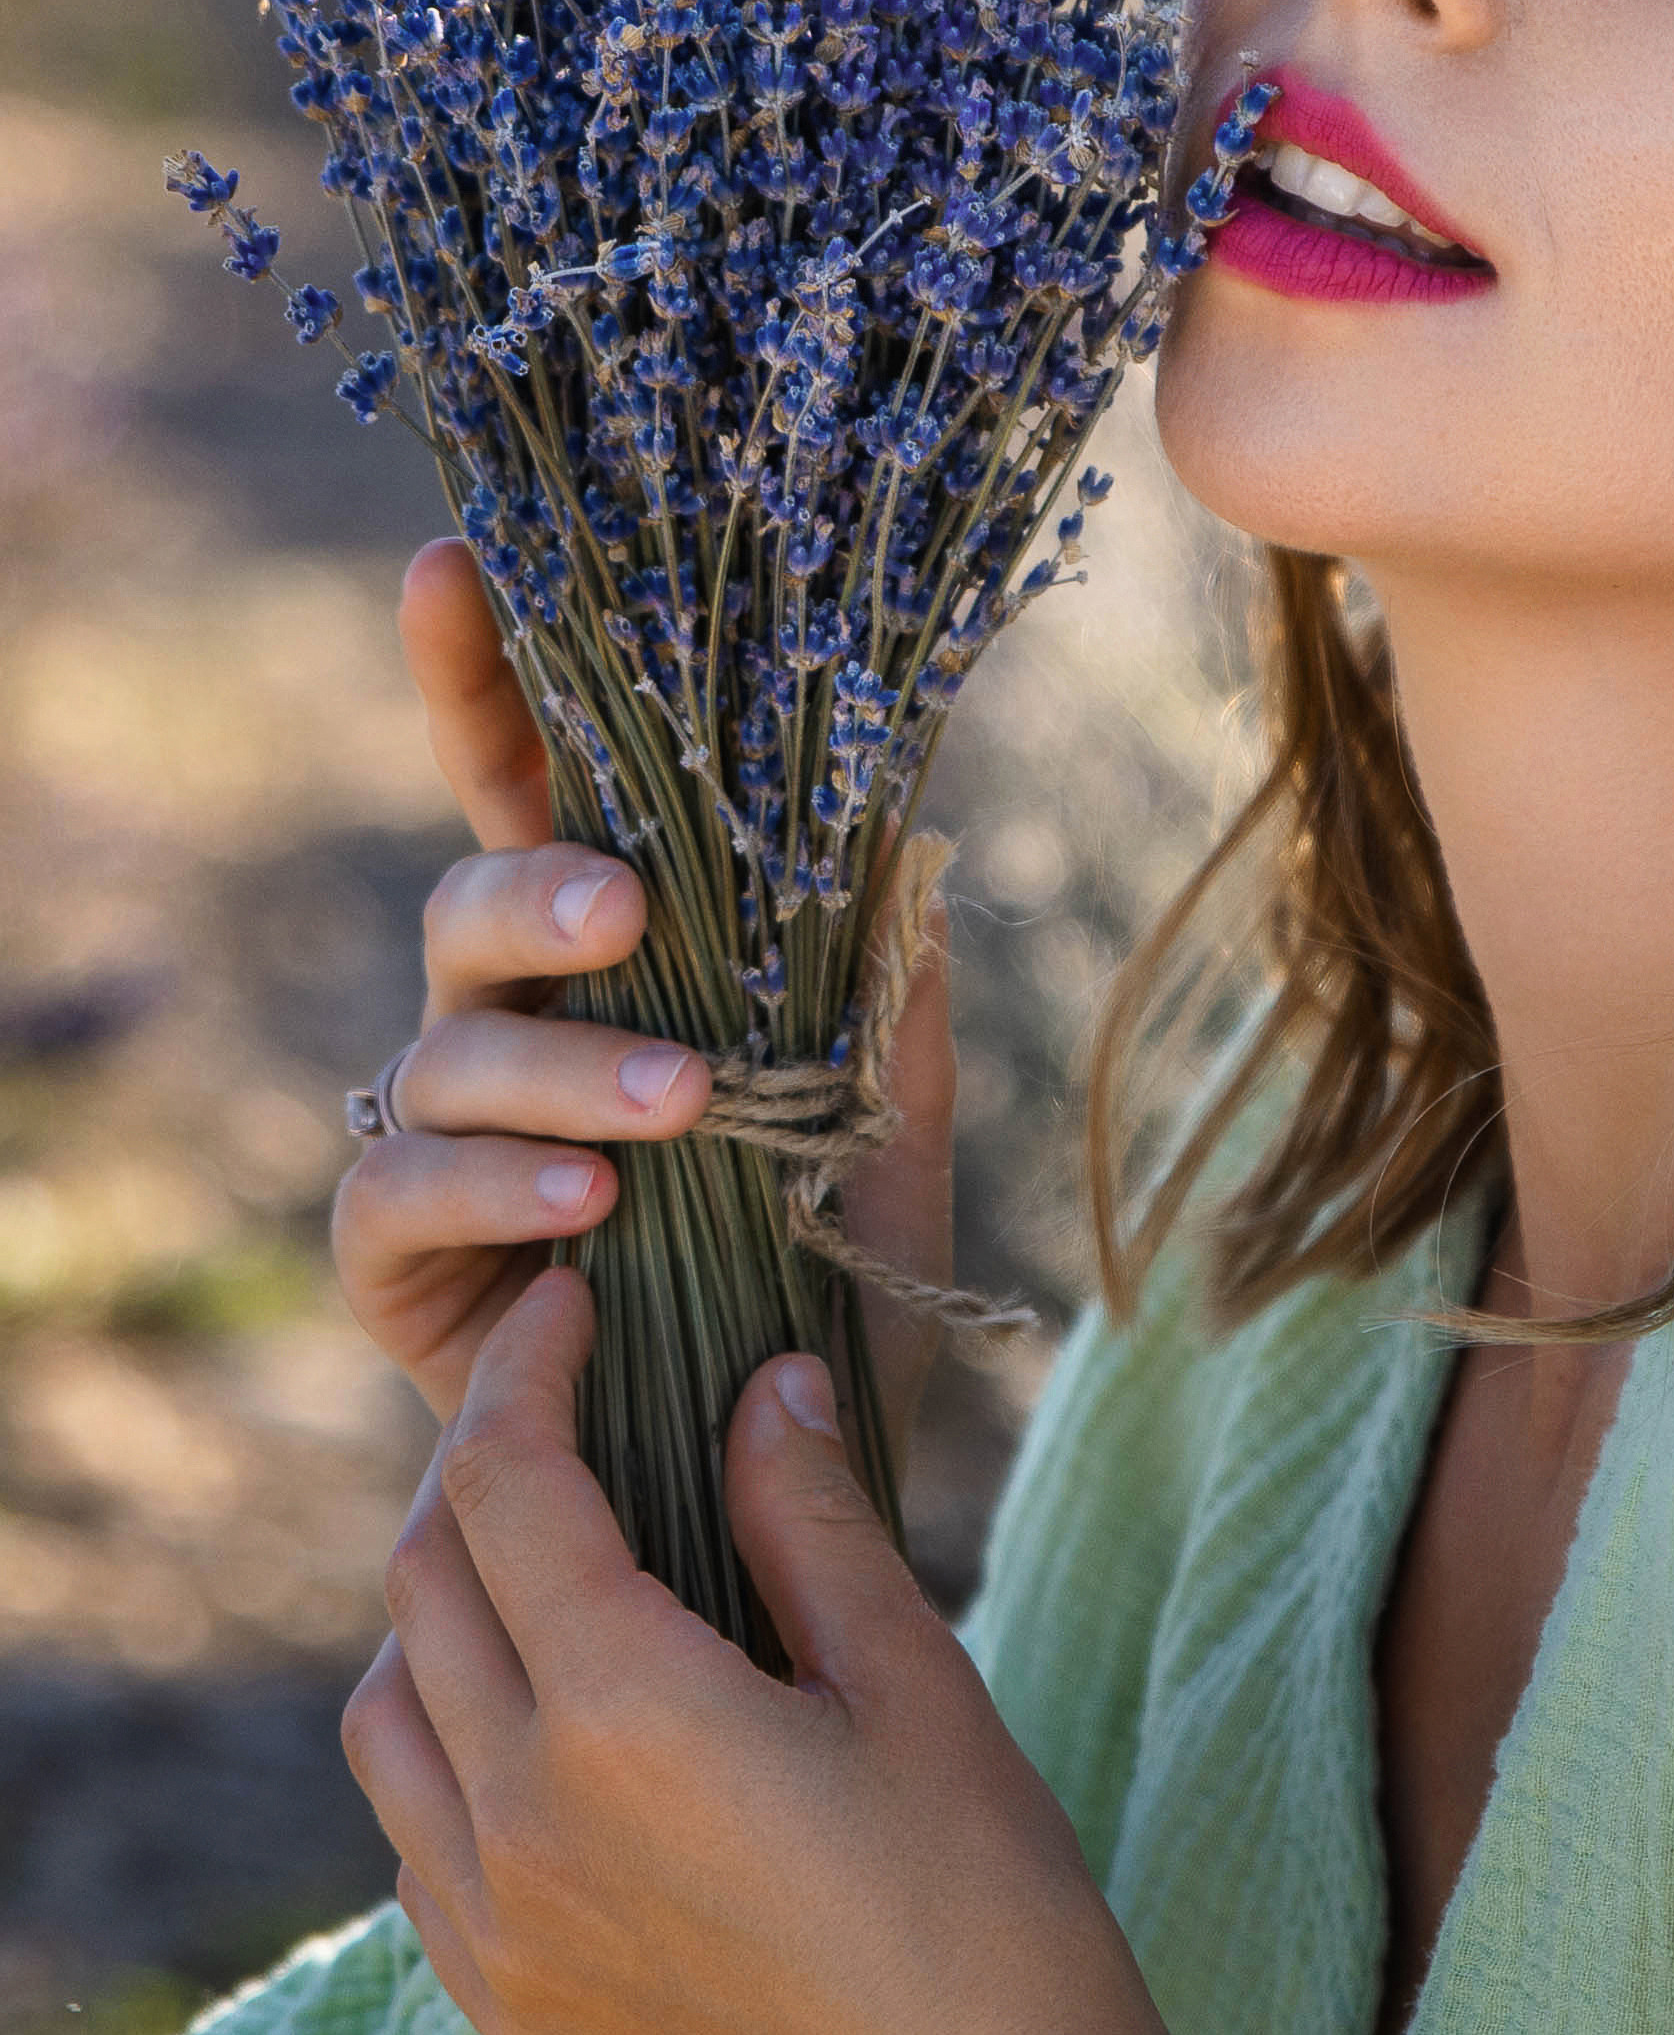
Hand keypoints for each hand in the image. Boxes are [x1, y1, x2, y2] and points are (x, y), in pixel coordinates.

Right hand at [333, 537, 955, 1436]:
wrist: (765, 1476)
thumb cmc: (816, 1280)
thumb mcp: (885, 1136)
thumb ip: (889, 1001)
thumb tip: (917, 846)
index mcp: (608, 957)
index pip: (532, 789)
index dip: (482, 674)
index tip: (455, 558)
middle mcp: (503, 1019)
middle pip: (470, 897)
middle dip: (536, 888)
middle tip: (626, 906)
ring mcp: (435, 1133)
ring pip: (449, 1046)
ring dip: (564, 1065)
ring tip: (674, 1107)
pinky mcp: (394, 1257)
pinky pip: (404, 1190)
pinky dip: (497, 1189)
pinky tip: (590, 1210)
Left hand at [344, 1271, 1510, 2034]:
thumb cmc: (992, 1908)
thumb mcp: (916, 1679)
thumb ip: (810, 1514)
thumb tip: (767, 1375)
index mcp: (627, 1718)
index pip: (509, 1486)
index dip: (531, 1369)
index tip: (577, 1307)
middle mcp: (522, 1824)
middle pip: (425, 1584)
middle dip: (481, 1467)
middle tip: (570, 1408)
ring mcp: (498, 1938)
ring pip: (386, 1714)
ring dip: (441, 1611)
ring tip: (551, 1563)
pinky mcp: (509, 2020)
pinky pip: (413, 1841)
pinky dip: (446, 1745)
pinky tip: (550, 1728)